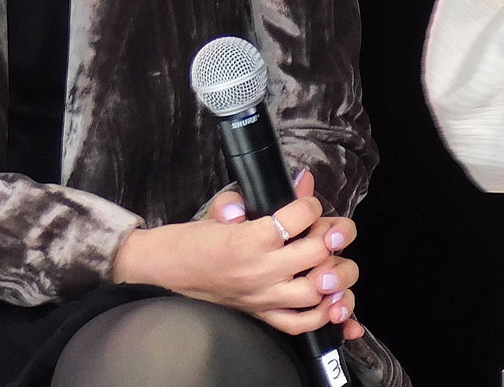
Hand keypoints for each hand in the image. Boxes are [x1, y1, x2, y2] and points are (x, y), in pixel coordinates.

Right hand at [113, 169, 364, 336]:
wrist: (167, 267)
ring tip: (337, 260)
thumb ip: (266, 195)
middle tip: (330, 229)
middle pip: (316, 253)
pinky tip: (332, 298)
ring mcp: (262, 296)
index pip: (298, 217)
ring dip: (335, 274)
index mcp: (249, 239)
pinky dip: (323, 313)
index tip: (308, 203)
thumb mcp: (225, 207)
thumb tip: (303, 179)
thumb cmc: (194, 237)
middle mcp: (259, 270)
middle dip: (332, 236)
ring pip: (316, 290)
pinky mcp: (261, 314)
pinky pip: (300, 323)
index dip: (310, 205)